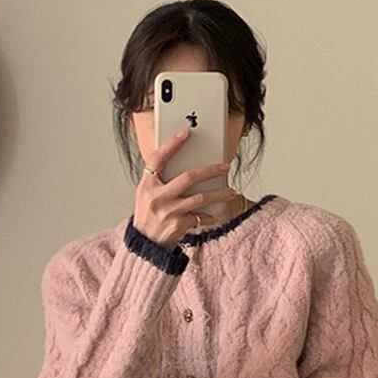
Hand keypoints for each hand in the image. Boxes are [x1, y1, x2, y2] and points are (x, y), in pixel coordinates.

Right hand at [134, 127, 237, 247]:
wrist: (145, 245)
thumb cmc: (148, 216)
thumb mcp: (146, 194)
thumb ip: (160, 180)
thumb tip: (185, 164)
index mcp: (147, 185)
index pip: (158, 158)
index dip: (171, 144)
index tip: (186, 133)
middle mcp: (157, 197)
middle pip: (189, 177)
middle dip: (210, 170)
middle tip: (225, 166)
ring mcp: (169, 212)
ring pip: (201, 198)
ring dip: (219, 194)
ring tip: (232, 192)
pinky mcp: (179, 226)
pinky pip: (201, 218)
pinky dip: (211, 216)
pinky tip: (219, 213)